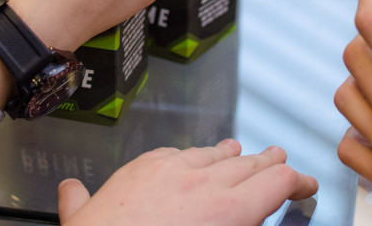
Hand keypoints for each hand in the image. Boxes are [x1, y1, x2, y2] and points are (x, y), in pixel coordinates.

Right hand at [56, 139, 316, 224]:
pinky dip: (291, 182)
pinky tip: (304, 183)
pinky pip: (271, 188)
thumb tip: (68, 191)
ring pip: (250, 168)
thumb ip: (76, 201)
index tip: (215, 159)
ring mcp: (211, 188)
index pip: (184, 156)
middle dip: (246, 158)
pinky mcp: (235, 211)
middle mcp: (182, 172)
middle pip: (223, 158)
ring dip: (272, 165)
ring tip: (286, 164)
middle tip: (265, 156)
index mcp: (147, 170)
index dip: (206, 160)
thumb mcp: (78, 216)